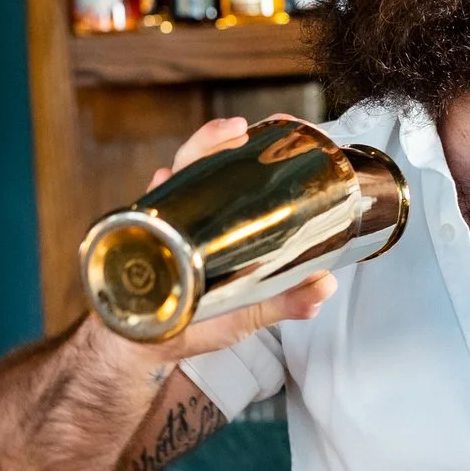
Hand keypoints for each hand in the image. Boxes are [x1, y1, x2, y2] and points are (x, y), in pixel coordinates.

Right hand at [96, 117, 339, 365]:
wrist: (147, 344)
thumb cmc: (197, 321)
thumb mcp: (250, 309)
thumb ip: (286, 300)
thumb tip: (324, 288)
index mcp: (221, 223)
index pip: (235, 171)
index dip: (252, 146)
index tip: (279, 125)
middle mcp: (194, 214)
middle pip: (205, 162)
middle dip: (219, 138)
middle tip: (239, 130)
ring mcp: (168, 222)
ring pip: (179, 174)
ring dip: (195, 153)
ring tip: (216, 140)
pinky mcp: (145, 238)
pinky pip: (146, 207)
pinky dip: (156, 191)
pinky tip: (163, 180)